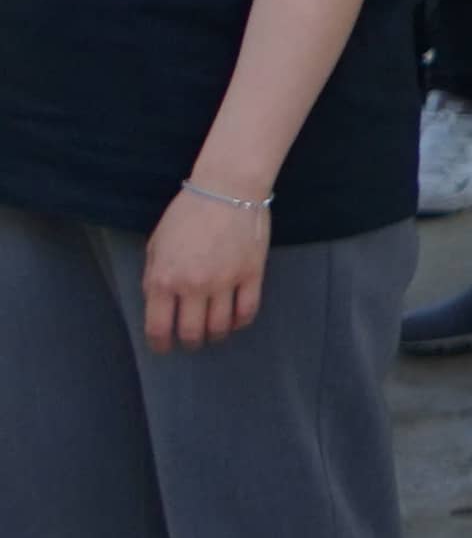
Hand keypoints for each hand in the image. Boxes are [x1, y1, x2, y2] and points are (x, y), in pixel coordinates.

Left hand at [139, 190, 266, 349]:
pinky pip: (247, 311)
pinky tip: (235, 320)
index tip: (165, 348)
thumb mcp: (156, 245)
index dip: (160, 344)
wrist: (226, 189)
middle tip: (192, 341)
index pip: (159, 327)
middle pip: (192, 332)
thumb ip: (154, 277)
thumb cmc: (186, 214)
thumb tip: (159, 304)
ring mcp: (224, 282)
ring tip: (214, 333)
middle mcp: (193, 286)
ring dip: (216, 335)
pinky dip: (240, 322)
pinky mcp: (251, 274)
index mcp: (163, 279)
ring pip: (220, 326)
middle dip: (190, 342)